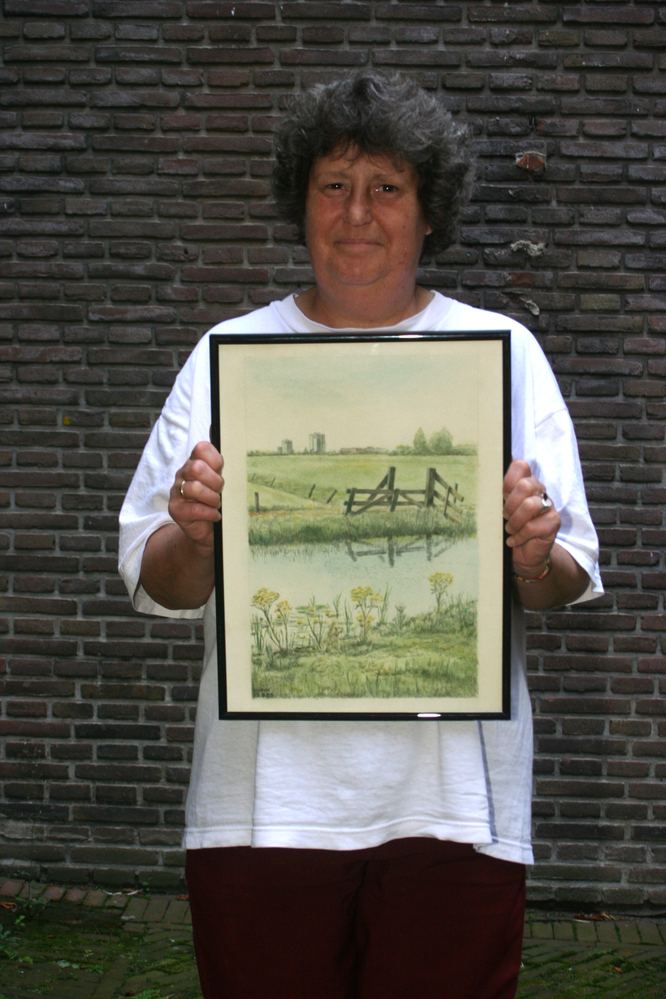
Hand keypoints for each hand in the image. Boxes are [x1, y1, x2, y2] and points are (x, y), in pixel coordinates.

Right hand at [169, 441, 223, 550]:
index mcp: (195, 461)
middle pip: (197, 468)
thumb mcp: (222, 477)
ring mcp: (176, 491)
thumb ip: (219, 455)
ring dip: (212, 499)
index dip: (216, 461)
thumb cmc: (216, 500)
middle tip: (220, 492)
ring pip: (195, 488)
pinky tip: (214, 516)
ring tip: (216, 505)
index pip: (202, 448)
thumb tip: (214, 424)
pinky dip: (209, 513)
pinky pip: (194, 508)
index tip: (221, 472)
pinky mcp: (175, 509)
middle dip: (215, 482)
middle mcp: (183, 473)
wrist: (208, 529)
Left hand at [503, 458, 559, 579]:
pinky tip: (514, 540)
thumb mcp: (500, 510)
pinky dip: (519, 536)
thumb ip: (495, 495)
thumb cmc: (509, 528)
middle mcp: (538, 491)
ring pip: (530, 505)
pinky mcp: (553, 522)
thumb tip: (480, 481)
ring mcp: (548, 506)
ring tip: (509, 529)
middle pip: (525, 485)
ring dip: (514, 521)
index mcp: (525, 482)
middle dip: (510, 504)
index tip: (500, 495)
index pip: (520, 466)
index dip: (508, 479)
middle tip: (505, 516)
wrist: (523, 554)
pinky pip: (533, 526)